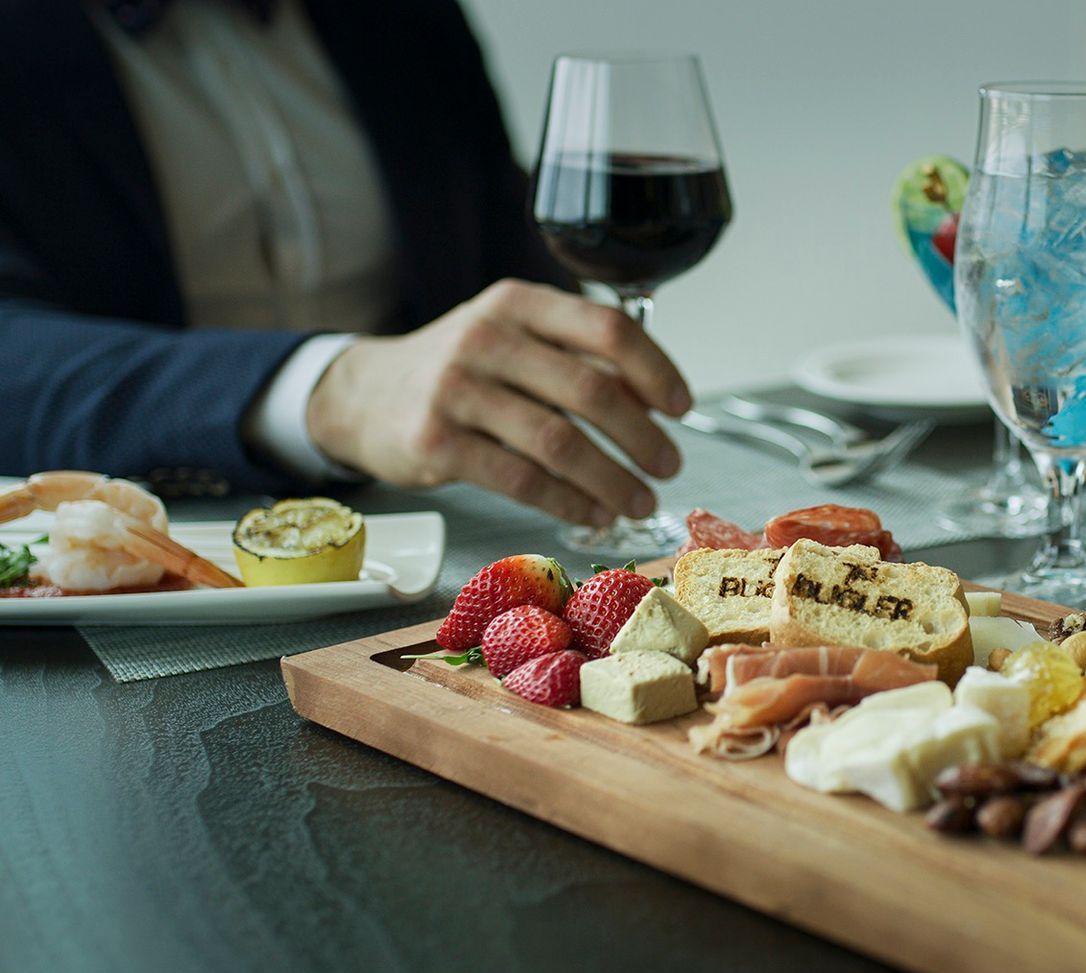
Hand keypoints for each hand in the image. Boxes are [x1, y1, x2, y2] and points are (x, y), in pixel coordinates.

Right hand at [307, 279, 690, 524]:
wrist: (363, 395)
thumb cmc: (460, 369)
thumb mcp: (513, 338)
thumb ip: (575, 358)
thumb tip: (655, 402)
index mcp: (519, 303)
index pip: (608, 330)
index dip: (656, 371)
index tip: (681, 407)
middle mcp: (487, 338)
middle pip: (592, 392)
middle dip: (643, 438)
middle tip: (670, 466)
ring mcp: (457, 390)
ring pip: (560, 444)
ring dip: (612, 480)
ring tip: (639, 502)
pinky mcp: (436, 442)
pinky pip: (522, 481)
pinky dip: (568, 503)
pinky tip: (593, 514)